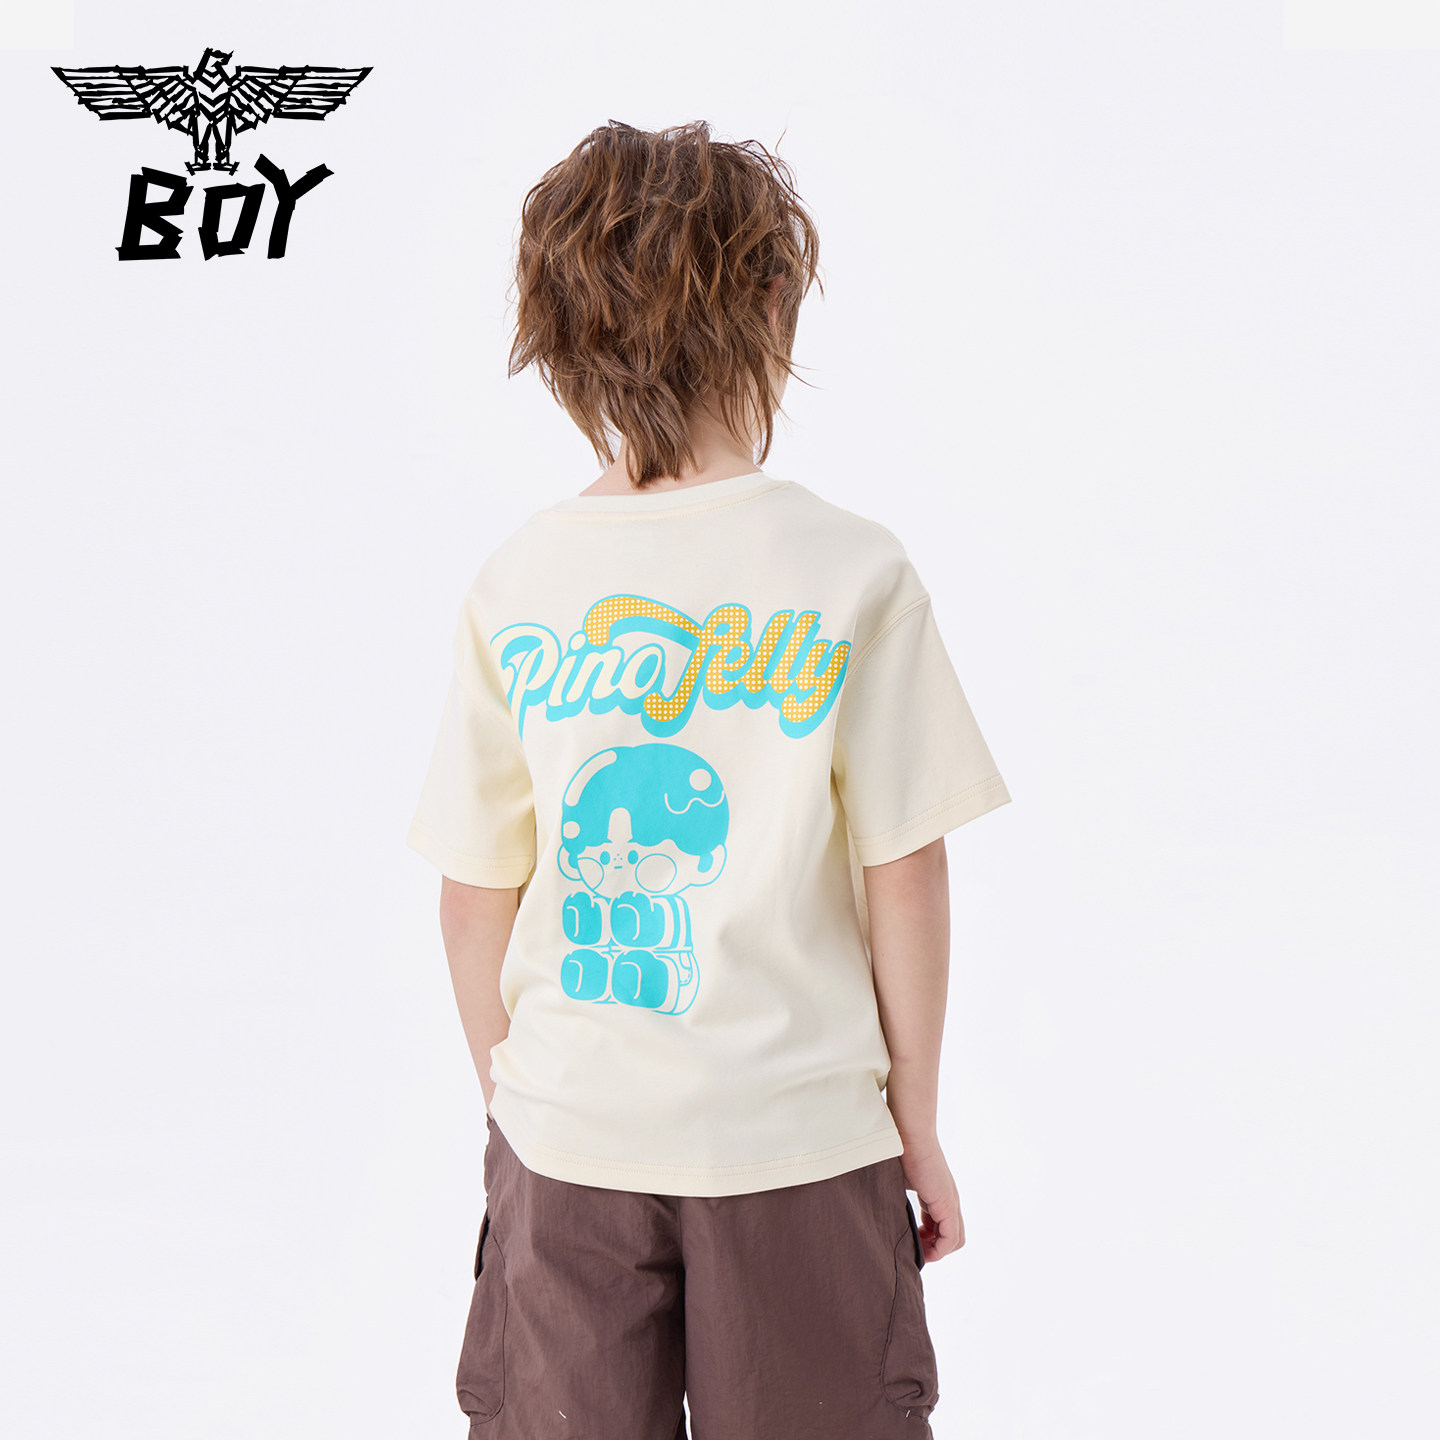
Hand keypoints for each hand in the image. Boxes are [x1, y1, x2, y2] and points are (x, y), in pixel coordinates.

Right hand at [897, 1132, 964, 1262]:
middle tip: (914, 1249)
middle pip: (953, 1237)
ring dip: (937, 1250)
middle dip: (934, 1248)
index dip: (929, 1239)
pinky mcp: (946, 1203)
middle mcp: (949, 1200)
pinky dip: (939, 1248)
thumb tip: (882, 1210)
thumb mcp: (900, 1181)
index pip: (942, 1227)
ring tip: (917, 1250)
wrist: (906, 1132)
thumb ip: (899, 1197)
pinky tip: (921, 1247)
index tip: (910, 1241)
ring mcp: (950, 1202)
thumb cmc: (899, 1150)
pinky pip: (951, 1238)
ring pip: (955, 1240)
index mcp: (938, 1194)